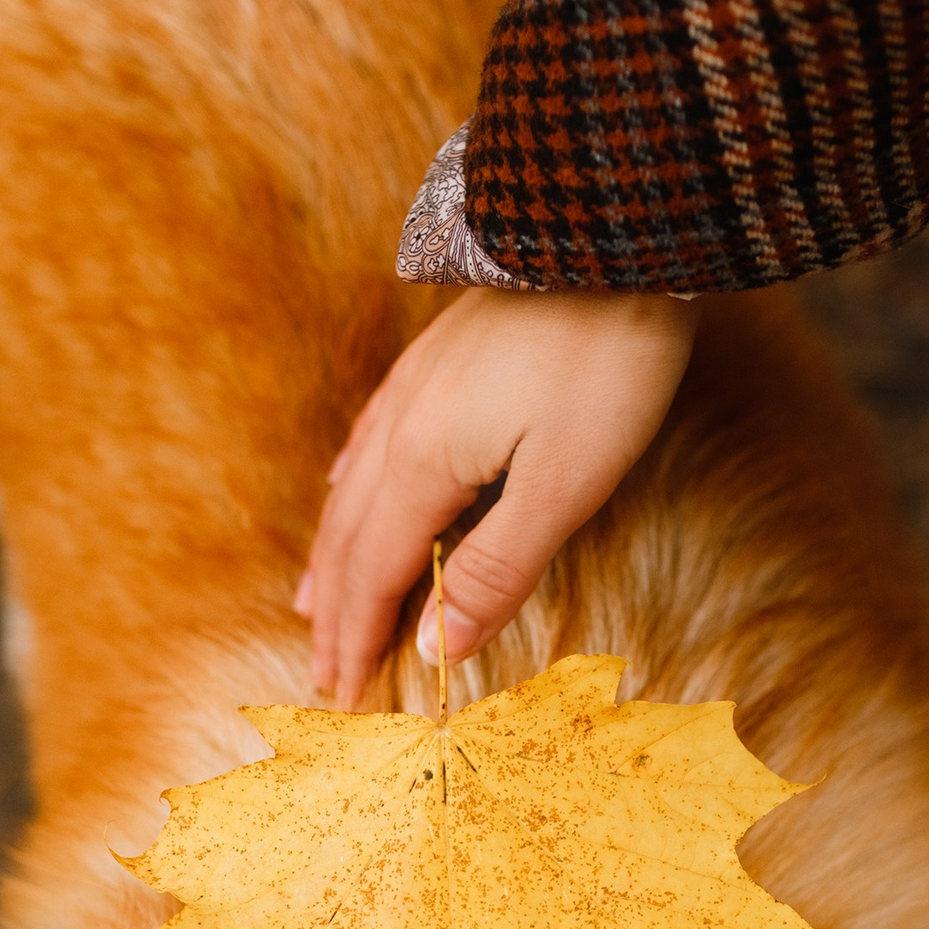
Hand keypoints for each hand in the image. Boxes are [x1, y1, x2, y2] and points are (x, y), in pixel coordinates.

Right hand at [302, 288, 699, 706]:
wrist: (614, 233)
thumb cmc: (607, 361)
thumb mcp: (565, 482)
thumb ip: (497, 568)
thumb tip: (437, 648)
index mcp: (424, 465)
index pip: (377, 575)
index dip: (359, 640)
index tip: (343, 696)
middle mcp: (402, 428)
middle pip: (352, 539)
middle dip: (336, 613)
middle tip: (321, 673)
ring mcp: (415, 387)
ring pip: (352, 490)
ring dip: (332, 557)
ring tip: (313, 604)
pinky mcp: (438, 358)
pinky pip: (369, 441)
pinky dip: (348, 489)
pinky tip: (345, 487)